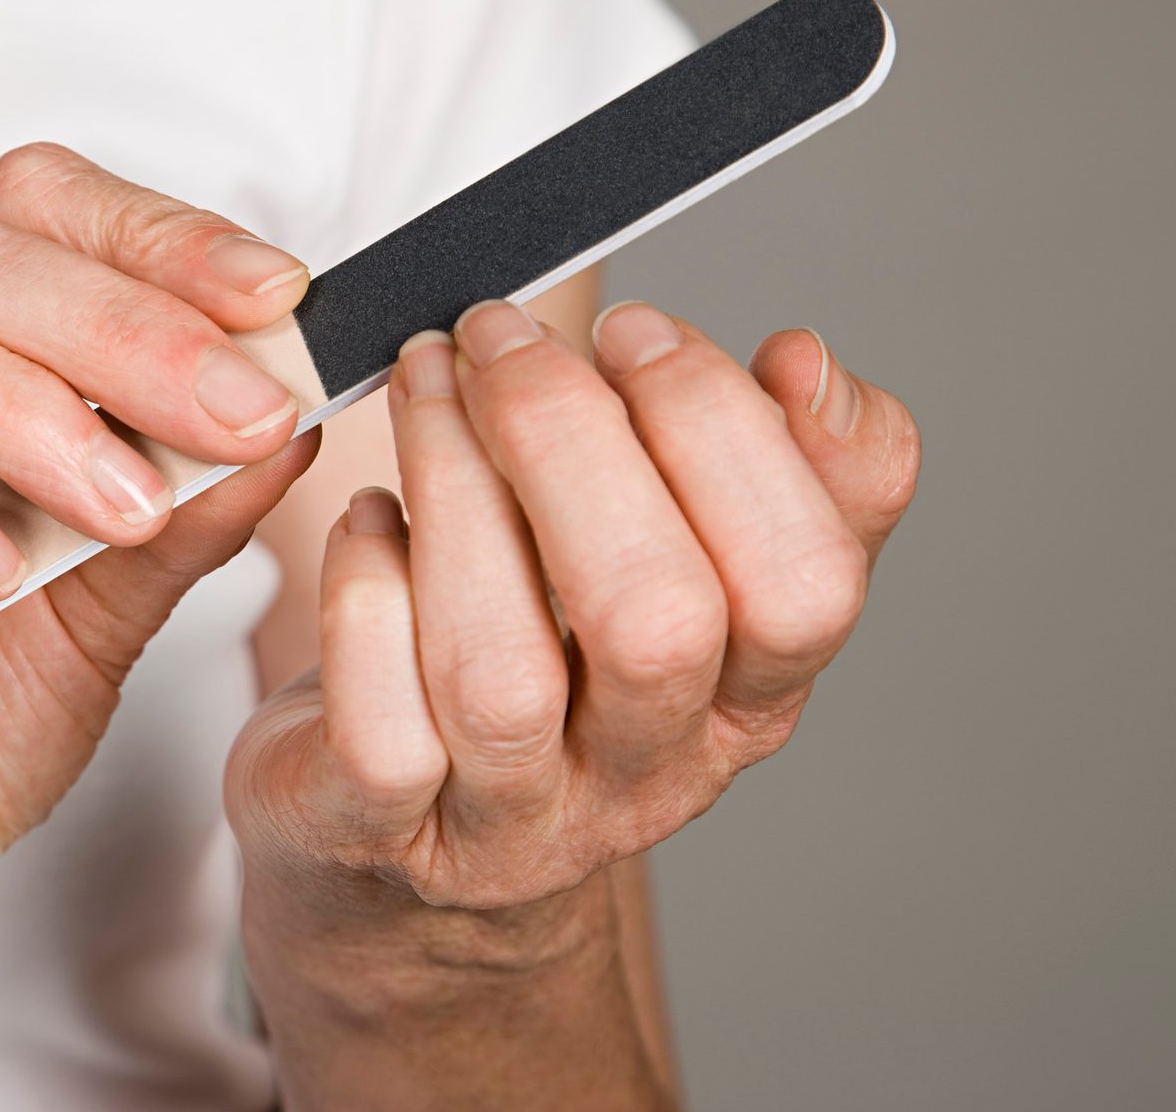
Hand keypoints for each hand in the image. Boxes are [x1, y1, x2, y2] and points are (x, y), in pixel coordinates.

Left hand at [227, 299, 918, 968]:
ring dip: (454, 486)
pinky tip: (367, 521)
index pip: (808, 583)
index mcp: (746, 698)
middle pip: (656, 621)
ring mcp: (509, 817)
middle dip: (567, 439)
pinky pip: (379, 727)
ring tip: (422, 384)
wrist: (397, 847)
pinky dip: (365, 595)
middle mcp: (645, 773)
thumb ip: (768, 464)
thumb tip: (809, 363)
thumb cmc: (540, 661)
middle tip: (494, 333)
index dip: (725, 433)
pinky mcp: (378, 828)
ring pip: (499, 670)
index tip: (632, 328)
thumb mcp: (678, 568)